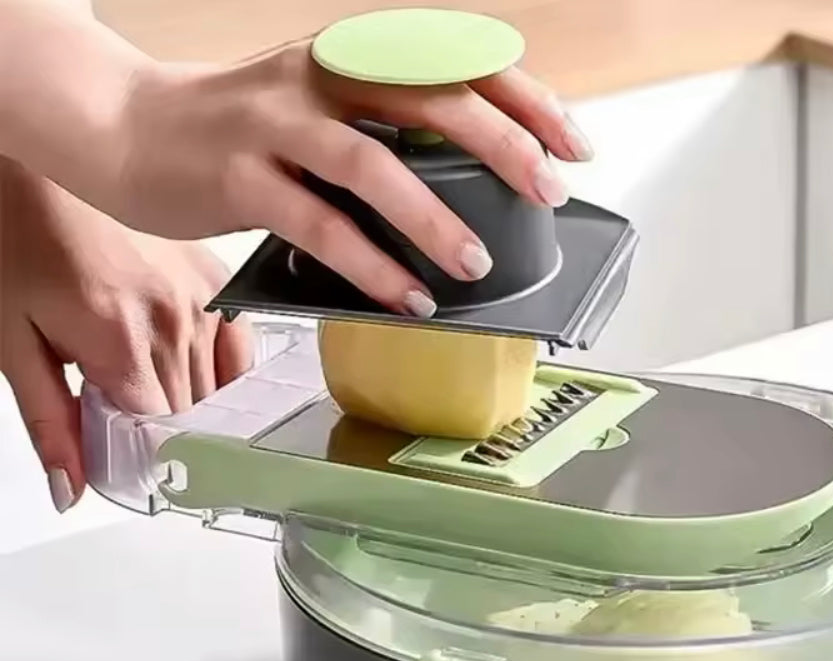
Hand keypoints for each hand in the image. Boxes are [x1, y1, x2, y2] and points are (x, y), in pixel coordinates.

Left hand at [0, 159, 252, 511]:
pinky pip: (240, 347)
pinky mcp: (216, 278)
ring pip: (218, 389)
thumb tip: (72, 487)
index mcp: (119, 339)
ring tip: (144, 382)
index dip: (142, 456)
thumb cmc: (11, 233)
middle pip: (191, 416)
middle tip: (118, 416)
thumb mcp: (7, 336)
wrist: (34, 156)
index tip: (120, 459)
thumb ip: (48, 418)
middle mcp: (174, 322)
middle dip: (159, 432)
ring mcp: (203, 298)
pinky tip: (190, 366)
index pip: (161, 435)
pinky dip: (222, 369)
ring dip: (187, 401)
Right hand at [110, 43, 592, 316]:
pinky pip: (318, 224)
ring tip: (475, 264)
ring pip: (371, 164)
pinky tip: (407, 298)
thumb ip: (388, 132)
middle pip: (428, 96)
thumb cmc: (241, 131)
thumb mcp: (325, 110)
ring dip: (432, 217)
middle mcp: (321, 77)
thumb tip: (473, 187)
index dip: (523, 97)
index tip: (573, 143)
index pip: (456, 60)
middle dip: (501, 144)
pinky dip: (369, 265)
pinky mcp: (240, 177)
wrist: (125, 127)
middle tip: (546, 192)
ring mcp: (276, 123)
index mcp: (353, 56)